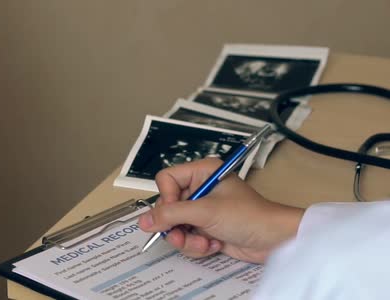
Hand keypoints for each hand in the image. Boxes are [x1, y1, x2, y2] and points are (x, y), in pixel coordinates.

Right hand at [138, 158, 303, 263]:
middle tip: (183, 235)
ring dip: (186, 238)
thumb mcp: (205, 212)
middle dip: (175, 225)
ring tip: (203, 242)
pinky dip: (196, 245)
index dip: (166, 198)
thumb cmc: (248, 216)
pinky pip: (186, 237)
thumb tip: (144, 221)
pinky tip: (213, 244)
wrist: (273, 240)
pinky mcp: (206, 227)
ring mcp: (202, 209)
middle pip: (167, 205)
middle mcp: (200, 188)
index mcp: (201, 172)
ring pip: (175, 225)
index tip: (174, 213)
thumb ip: (171, 215)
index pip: (166, 179)